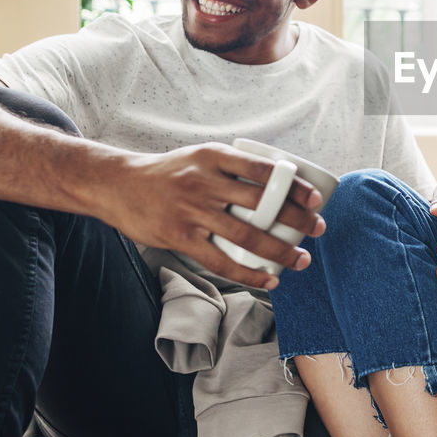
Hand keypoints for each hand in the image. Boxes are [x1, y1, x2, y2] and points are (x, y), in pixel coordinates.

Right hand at [102, 143, 325, 289]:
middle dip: (296, 219)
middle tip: (318, 229)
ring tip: (301, 259)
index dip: (294, 185)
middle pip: (262, 203)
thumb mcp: (201, 156)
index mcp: (214, 156)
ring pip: (246, 235)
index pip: (264, 169)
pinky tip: (269, 280)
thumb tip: (280, 179)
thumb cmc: (170, 173)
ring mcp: (192, 211)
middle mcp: (205, 182)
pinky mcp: (180, 237)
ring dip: (279, 251)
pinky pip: (221, 261)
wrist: (118, 185)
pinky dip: (249, 273)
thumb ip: (234, 167)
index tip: (316, 198)